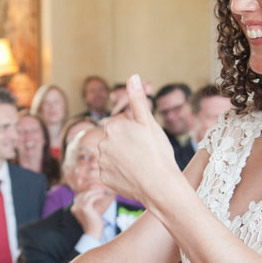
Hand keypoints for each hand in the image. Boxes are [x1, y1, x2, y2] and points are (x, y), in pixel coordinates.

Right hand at [70, 188, 112, 238]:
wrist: (93, 232)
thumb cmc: (92, 223)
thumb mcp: (88, 213)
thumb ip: (86, 206)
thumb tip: (91, 197)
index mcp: (73, 209)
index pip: (80, 196)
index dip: (88, 193)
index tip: (96, 191)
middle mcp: (74, 207)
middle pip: (83, 194)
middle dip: (92, 191)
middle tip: (100, 190)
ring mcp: (79, 207)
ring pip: (87, 194)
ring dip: (96, 192)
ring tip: (102, 192)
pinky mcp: (85, 207)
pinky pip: (92, 197)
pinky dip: (98, 195)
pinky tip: (103, 195)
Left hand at [99, 74, 180, 206]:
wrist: (159, 186)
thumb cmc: (157, 152)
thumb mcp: (149, 123)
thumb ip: (137, 99)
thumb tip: (133, 76)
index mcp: (113, 126)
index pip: (123, 122)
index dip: (136, 130)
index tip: (145, 139)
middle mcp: (102, 142)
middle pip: (116, 138)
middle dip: (128, 142)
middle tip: (144, 152)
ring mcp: (101, 161)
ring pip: (113, 154)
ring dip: (124, 157)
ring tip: (140, 164)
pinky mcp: (103, 178)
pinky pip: (111, 171)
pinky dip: (121, 172)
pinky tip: (134, 174)